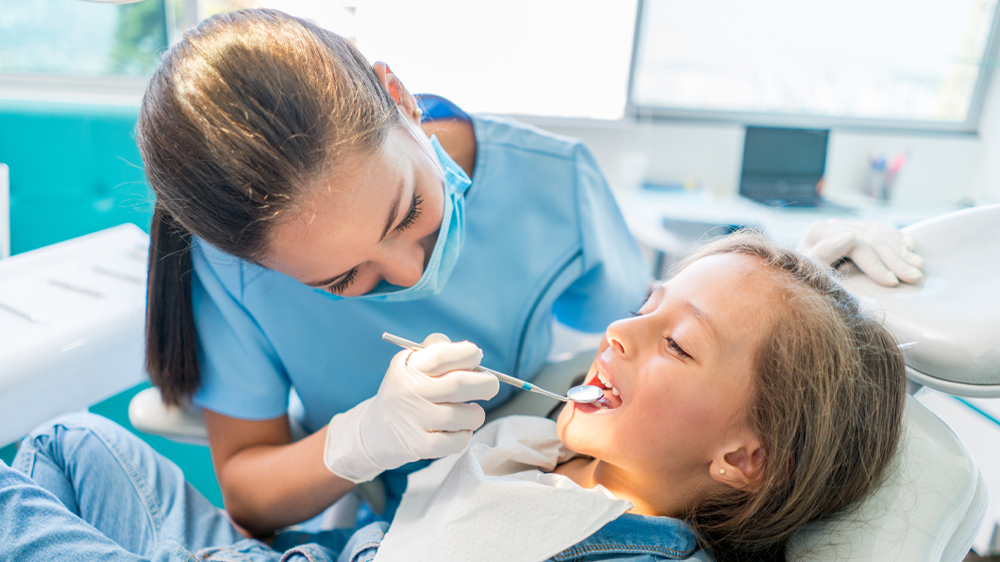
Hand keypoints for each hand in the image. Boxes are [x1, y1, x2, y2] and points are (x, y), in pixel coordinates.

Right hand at [323, 334, 499, 482]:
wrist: (375, 431)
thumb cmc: (406, 391)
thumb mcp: (412, 364)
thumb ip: (437, 350)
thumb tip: (472, 353)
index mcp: (408, 366)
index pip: (442, 355)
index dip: (467, 354)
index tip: (476, 357)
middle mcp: (408, 391)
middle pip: (458, 385)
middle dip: (486, 384)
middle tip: (490, 386)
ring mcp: (413, 420)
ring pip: (464, 416)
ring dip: (476, 414)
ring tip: (469, 412)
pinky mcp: (418, 446)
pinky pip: (457, 441)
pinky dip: (464, 435)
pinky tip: (457, 430)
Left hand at [797, 219, 924, 285]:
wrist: (798, 284)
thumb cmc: (802, 283)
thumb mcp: (808, 274)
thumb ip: (822, 256)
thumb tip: (850, 236)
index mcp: (818, 233)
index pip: (856, 245)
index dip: (876, 264)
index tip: (892, 283)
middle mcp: (831, 225)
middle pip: (872, 239)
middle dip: (896, 261)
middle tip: (915, 279)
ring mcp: (845, 225)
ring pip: (881, 233)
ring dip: (902, 251)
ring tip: (918, 267)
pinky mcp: (855, 229)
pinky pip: (882, 229)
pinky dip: (898, 238)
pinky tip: (911, 248)